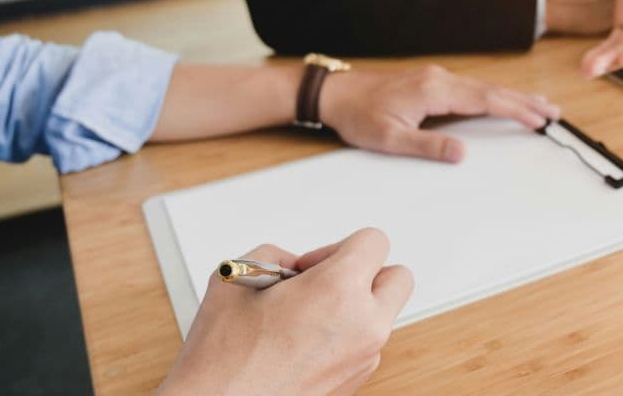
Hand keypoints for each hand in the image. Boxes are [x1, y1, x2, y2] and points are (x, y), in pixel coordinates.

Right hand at [158, 229, 413, 395]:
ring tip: (306, 318)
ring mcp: (365, 358)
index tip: (312, 264)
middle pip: (398, 277)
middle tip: (325, 283)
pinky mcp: (358, 381)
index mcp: (339, 291)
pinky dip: (346, 337)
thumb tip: (293, 267)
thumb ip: (275, 257)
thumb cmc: (224, 358)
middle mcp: (365, 325)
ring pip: (382, 314)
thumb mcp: (237, 278)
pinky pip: (367, 345)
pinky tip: (305, 344)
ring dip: (355, 307)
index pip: (374, 241)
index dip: (339, 246)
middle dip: (365, 273)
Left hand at [319, 65, 560, 162]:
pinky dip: (492, 94)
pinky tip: (500, 99)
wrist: (334, 93)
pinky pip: (470, 86)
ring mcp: (435, 77)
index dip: (516, 109)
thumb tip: (463, 153)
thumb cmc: (357, 115)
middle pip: (491, 90)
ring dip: (511, 96)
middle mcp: (439, 79)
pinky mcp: (430, 80)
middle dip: (524, 101)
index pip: (486, 100)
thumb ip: (428, 145)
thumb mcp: (390, 138)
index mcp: (434, 91)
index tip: (539, 118)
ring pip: (483, 87)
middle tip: (553, 111)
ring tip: (537, 105)